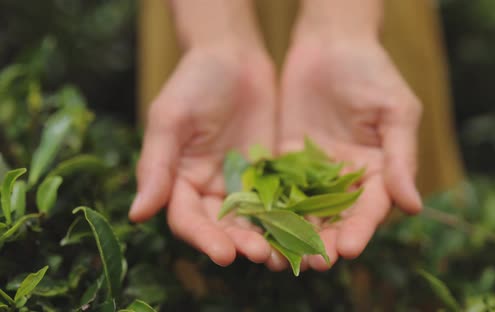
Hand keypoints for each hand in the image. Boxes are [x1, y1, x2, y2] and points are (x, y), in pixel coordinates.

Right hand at [129, 45, 275, 266]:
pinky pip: (278, 199)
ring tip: (284, 251)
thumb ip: (156, 166)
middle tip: (261, 256)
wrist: (233, 55)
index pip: (188, 220)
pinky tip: (304, 227)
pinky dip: (289, 215)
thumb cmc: (194, 81)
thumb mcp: (170, 119)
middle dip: (240, 243)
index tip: (224, 254)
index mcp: (179, 181)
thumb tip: (136, 214)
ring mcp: (241, 183)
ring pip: (253, 220)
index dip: (204, 239)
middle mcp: (209, 189)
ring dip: (267, 237)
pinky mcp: (268, 173)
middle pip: (223, 227)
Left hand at [273, 34, 422, 270]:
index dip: (361, 229)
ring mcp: (314, 172)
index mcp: (379, 172)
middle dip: (325, 241)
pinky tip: (258, 226)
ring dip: (294, 234)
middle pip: (336, 219)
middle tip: (314, 262)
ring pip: (304, 211)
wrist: (331, 43)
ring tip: (284, 255)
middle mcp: (346, 179)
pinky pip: (278, 189)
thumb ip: (401, 158)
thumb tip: (414, 206)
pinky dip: (270, 209)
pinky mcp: (286, 161)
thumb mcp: (396, 111)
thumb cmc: (372, 72)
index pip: (371, 209)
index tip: (349, 248)